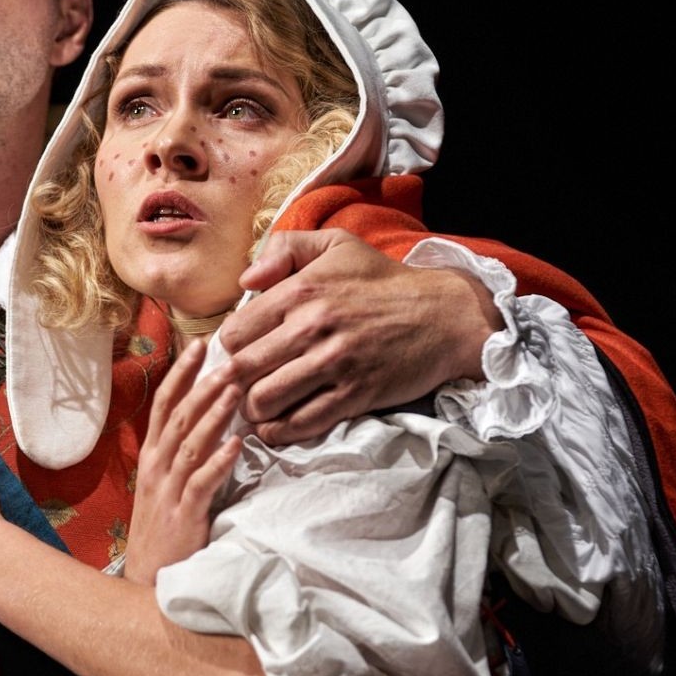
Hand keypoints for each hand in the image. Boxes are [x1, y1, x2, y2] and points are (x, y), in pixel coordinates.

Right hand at [125, 340, 241, 585]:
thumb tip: (209, 415)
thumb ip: (183, 450)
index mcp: (152, 455)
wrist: (148, 579)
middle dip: (202, 385)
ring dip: (213, 415)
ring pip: (190, 443)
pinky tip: (236, 444)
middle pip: (178, 416)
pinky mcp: (185, 515)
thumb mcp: (166, 483)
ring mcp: (168, 490)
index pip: (164, 403)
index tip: (200, 344)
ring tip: (235, 390)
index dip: (181, 373)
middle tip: (228, 360)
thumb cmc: (164, 527)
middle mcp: (157, 466)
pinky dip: (219, 461)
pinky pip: (202, 482)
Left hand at [219, 228, 500, 444]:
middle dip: (232, 383)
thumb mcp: (336, 244)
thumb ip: (285, 249)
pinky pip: (301, 423)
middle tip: (238, 388)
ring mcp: (333, 365)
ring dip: (252, 410)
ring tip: (256, 407)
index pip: (234, 333)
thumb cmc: (384, 280)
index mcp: (300, 291)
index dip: (232, 348)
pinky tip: (277, 426)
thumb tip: (245, 278)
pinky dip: (280, 431)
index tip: (242, 353)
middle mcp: (311, 328)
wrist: (443, 315)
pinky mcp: (354, 395)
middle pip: (241, 370)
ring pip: (264, 400)